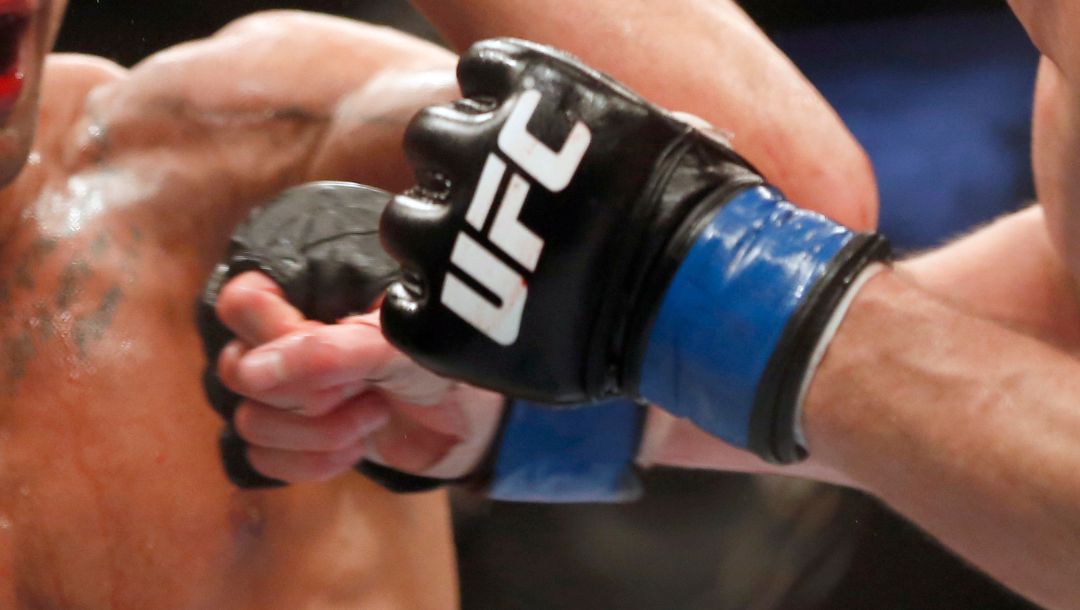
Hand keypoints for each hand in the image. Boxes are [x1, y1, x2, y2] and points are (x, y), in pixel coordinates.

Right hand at [214, 271, 504, 482]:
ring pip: (249, 421)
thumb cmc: (433, 363)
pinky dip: (312, 463)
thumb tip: (252, 373)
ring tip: (374, 412)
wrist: (466, 419)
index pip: (241, 303)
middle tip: (365, 384)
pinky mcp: (290, 438)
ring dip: (319, 431)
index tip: (335, 349)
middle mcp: (280, 340)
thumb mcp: (394, 347)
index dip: (281, 337)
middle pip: (236, 369)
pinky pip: (260, 460)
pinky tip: (354, 448)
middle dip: (310, 392)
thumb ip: (328, 351)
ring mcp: (281, 391)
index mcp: (303, 294)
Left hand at [380, 38, 888, 463]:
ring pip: (402, 221)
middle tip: (498, 212)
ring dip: (434, 238)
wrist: (708, 308)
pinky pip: (400, 307)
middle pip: (426, 141)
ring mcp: (453, 237)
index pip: (479, 74)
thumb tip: (595, 133)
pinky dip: (427, 313)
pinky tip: (470, 319)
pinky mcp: (445, 319)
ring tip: (484, 270)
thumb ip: (601, 127)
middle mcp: (478, 151)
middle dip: (458, 171)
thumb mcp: (667, 135)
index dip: (500, 111)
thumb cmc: (705, 220)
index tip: (522, 144)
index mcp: (531, 96)